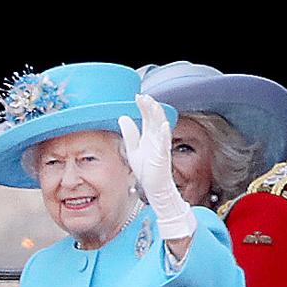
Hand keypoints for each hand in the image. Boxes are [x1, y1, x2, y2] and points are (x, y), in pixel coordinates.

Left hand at [118, 94, 195, 241]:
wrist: (154, 189)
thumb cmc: (147, 171)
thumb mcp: (133, 149)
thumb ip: (130, 134)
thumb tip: (123, 118)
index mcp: (150, 138)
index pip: (148, 118)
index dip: (144, 107)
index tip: (138, 96)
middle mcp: (156, 141)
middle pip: (154, 120)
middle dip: (150, 107)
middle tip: (144, 96)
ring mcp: (160, 148)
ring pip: (160, 129)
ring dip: (157, 116)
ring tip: (153, 105)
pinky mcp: (162, 158)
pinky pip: (164, 144)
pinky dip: (163, 135)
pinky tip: (161, 126)